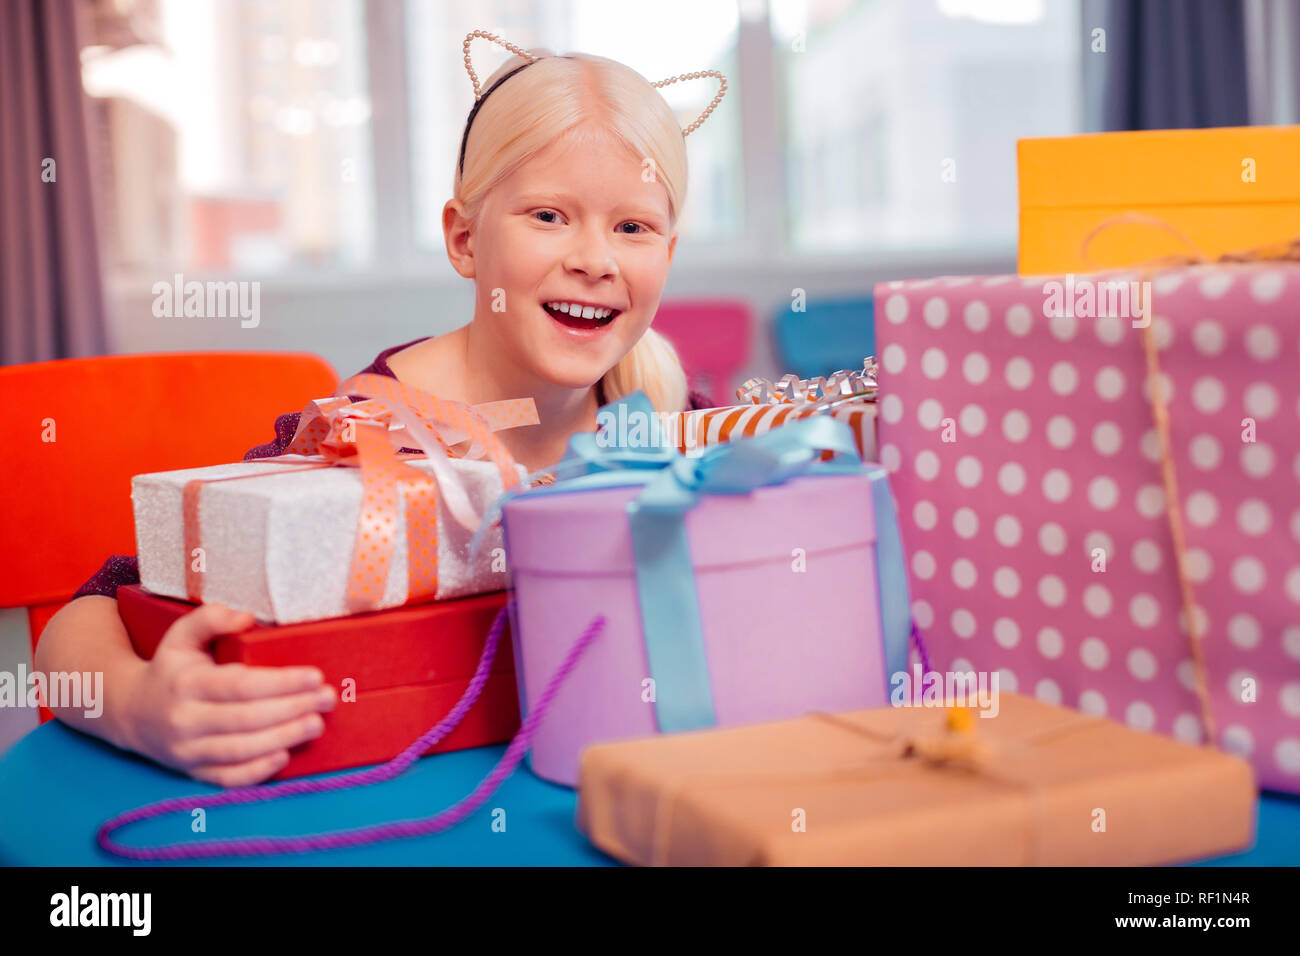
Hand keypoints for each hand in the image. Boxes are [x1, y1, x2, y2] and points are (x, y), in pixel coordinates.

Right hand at [121, 603, 336, 786]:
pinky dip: (257, 771)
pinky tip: (285, 756)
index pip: (241, 685)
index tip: (315, 676)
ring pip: (240, 750)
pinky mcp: (191, 771)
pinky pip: (227, 778)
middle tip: (327, 699)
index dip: (281, 683)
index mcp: (186, 683)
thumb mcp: (181, 635)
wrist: (130, 711)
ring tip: (317, 724)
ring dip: (284, 738)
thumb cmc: (170, 669)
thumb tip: (247, 618)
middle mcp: (184, 720)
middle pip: (247, 719)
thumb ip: (211, 618)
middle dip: (293, 709)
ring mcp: (186, 750)